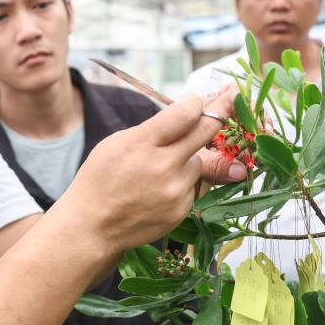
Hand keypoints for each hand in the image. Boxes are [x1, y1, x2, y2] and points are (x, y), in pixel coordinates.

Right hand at [58, 88, 235, 255]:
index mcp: (142, 143)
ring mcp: (175, 191)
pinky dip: (182, 183)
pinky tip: (158, 190)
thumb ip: (153, 129)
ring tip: (158, 170)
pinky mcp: (182, 210)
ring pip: (199, 162)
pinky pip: (194, 186)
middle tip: (230, 99)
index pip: (186, 113)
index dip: (197, 102)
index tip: (199, 100)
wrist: (93, 225)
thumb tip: (187, 114)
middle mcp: (163, 166)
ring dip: (187, 159)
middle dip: (221, 112)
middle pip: (206, 132)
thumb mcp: (117, 143)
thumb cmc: (101, 178)